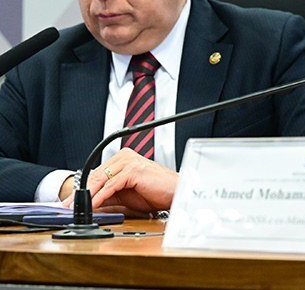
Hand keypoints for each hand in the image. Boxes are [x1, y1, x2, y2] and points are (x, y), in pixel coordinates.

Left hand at [63, 148, 178, 213]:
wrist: (176, 193)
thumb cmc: (157, 192)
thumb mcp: (127, 195)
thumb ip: (109, 196)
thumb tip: (91, 204)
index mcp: (123, 158)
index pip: (96, 173)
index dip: (82, 188)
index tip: (70, 202)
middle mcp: (125, 156)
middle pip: (96, 175)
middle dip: (80, 193)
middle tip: (68, 207)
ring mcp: (129, 161)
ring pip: (101, 180)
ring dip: (87, 196)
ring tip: (76, 208)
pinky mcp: (133, 170)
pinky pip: (110, 186)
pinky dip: (99, 197)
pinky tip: (92, 206)